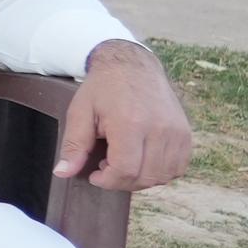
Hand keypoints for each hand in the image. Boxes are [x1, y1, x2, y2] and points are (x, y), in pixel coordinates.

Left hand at [57, 40, 192, 193]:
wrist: (133, 66)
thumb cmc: (103, 89)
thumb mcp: (80, 112)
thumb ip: (74, 145)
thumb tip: (62, 173)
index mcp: (130, 123)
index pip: (125, 170)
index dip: (107, 181)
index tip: (95, 174)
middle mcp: (160, 129)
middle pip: (145, 177)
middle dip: (121, 181)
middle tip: (107, 167)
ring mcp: (177, 132)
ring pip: (163, 176)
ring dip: (141, 179)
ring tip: (124, 162)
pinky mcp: (186, 133)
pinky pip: (178, 167)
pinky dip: (160, 172)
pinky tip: (143, 160)